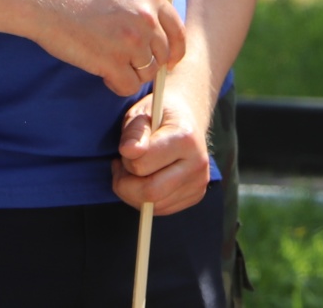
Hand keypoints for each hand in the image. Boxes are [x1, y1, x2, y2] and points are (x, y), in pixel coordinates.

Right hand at [16, 0, 184, 97]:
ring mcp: (130, 41)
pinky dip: (117, 85)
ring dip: (130, 74)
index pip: (178, 34)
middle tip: (127, 63)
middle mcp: (146, 19)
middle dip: (148, 65)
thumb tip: (162, 42)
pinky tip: (103, 74)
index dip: (174, 52)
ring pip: (147, 74)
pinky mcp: (112, 61)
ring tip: (109, 63)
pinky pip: (128, 86)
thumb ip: (144, 12)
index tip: (169, 62)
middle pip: (163, 57)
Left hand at [113, 88, 211, 215]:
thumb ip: (134, 132)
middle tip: (122, 166)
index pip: (141, 165)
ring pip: (153, 205)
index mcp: (185, 137)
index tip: (127, 147)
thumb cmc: (158, 115)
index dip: (126, 158)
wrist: (187, 118)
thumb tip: (129, 151)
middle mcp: (198, 162)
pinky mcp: (196, 195)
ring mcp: (199, 181)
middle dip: (126, 184)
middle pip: (150, 192)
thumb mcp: (141, 113)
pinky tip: (148, 180)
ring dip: (134, 192)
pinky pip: (161, 209)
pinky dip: (146, 200)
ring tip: (137, 170)